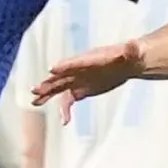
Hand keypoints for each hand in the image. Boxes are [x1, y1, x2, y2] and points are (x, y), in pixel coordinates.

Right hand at [31, 38, 146, 106]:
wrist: (128, 63)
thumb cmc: (131, 55)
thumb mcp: (133, 53)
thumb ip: (131, 50)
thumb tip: (133, 45)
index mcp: (89, 59)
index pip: (75, 62)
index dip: (64, 66)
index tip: (52, 69)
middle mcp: (79, 69)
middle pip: (61, 76)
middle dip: (48, 82)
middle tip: (35, 90)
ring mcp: (77, 80)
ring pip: (59, 88)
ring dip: (47, 94)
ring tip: (34, 102)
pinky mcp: (80, 90)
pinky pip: (68, 101)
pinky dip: (65, 110)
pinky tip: (64, 122)